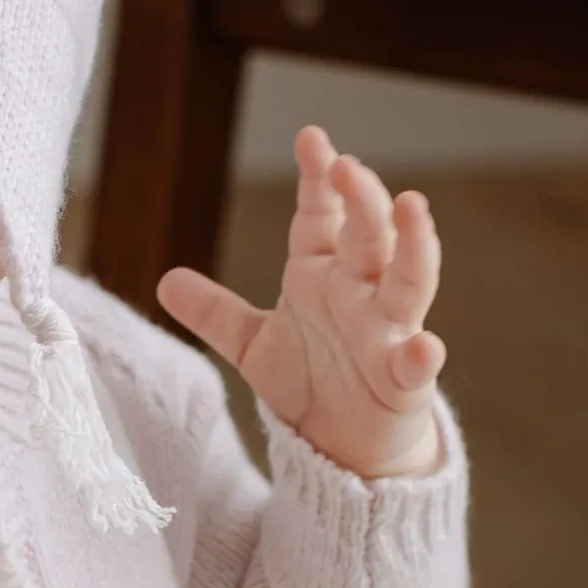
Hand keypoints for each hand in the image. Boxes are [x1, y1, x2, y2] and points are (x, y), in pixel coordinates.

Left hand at [157, 127, 444, 481]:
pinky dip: (420, 354)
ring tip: (413, 206)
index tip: (311, 139)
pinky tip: (423, 345)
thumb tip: (164, 280)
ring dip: (413, 245)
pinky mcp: (404, 381)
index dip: (318, 178)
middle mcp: (361, 292)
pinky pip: (415, 364)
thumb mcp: (252, 345)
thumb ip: (215, 313)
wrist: (344, 449)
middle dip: (362, 199)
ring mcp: (388, 333)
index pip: (322, 215)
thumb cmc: (310, 383)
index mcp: (323, 273)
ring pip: (408, 281)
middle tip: (348, 166)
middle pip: (368, 235)